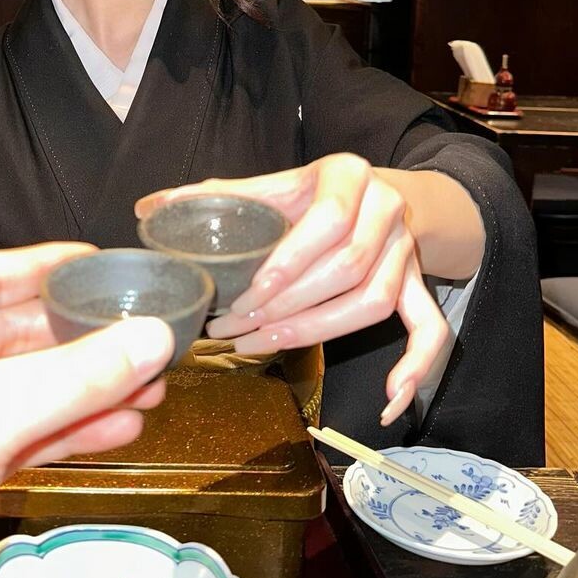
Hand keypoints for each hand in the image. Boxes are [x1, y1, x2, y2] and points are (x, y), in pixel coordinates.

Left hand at [136, 156, 449, 425]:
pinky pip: (429, 330)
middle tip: (234, 329)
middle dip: (287, 306)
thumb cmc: (310, 193)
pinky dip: (415, 367)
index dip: (288, 262)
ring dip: (317, 333)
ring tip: (262, 347)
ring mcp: (407, 252)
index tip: (245, 293)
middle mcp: (387, 210)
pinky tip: (389, 402)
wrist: (374, 193)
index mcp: (348, 175)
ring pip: (373, 302)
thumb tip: (148, 208)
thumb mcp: (271, 184)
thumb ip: (216, 197)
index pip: (327, 220)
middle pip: (348, 268)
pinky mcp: (418, 285)